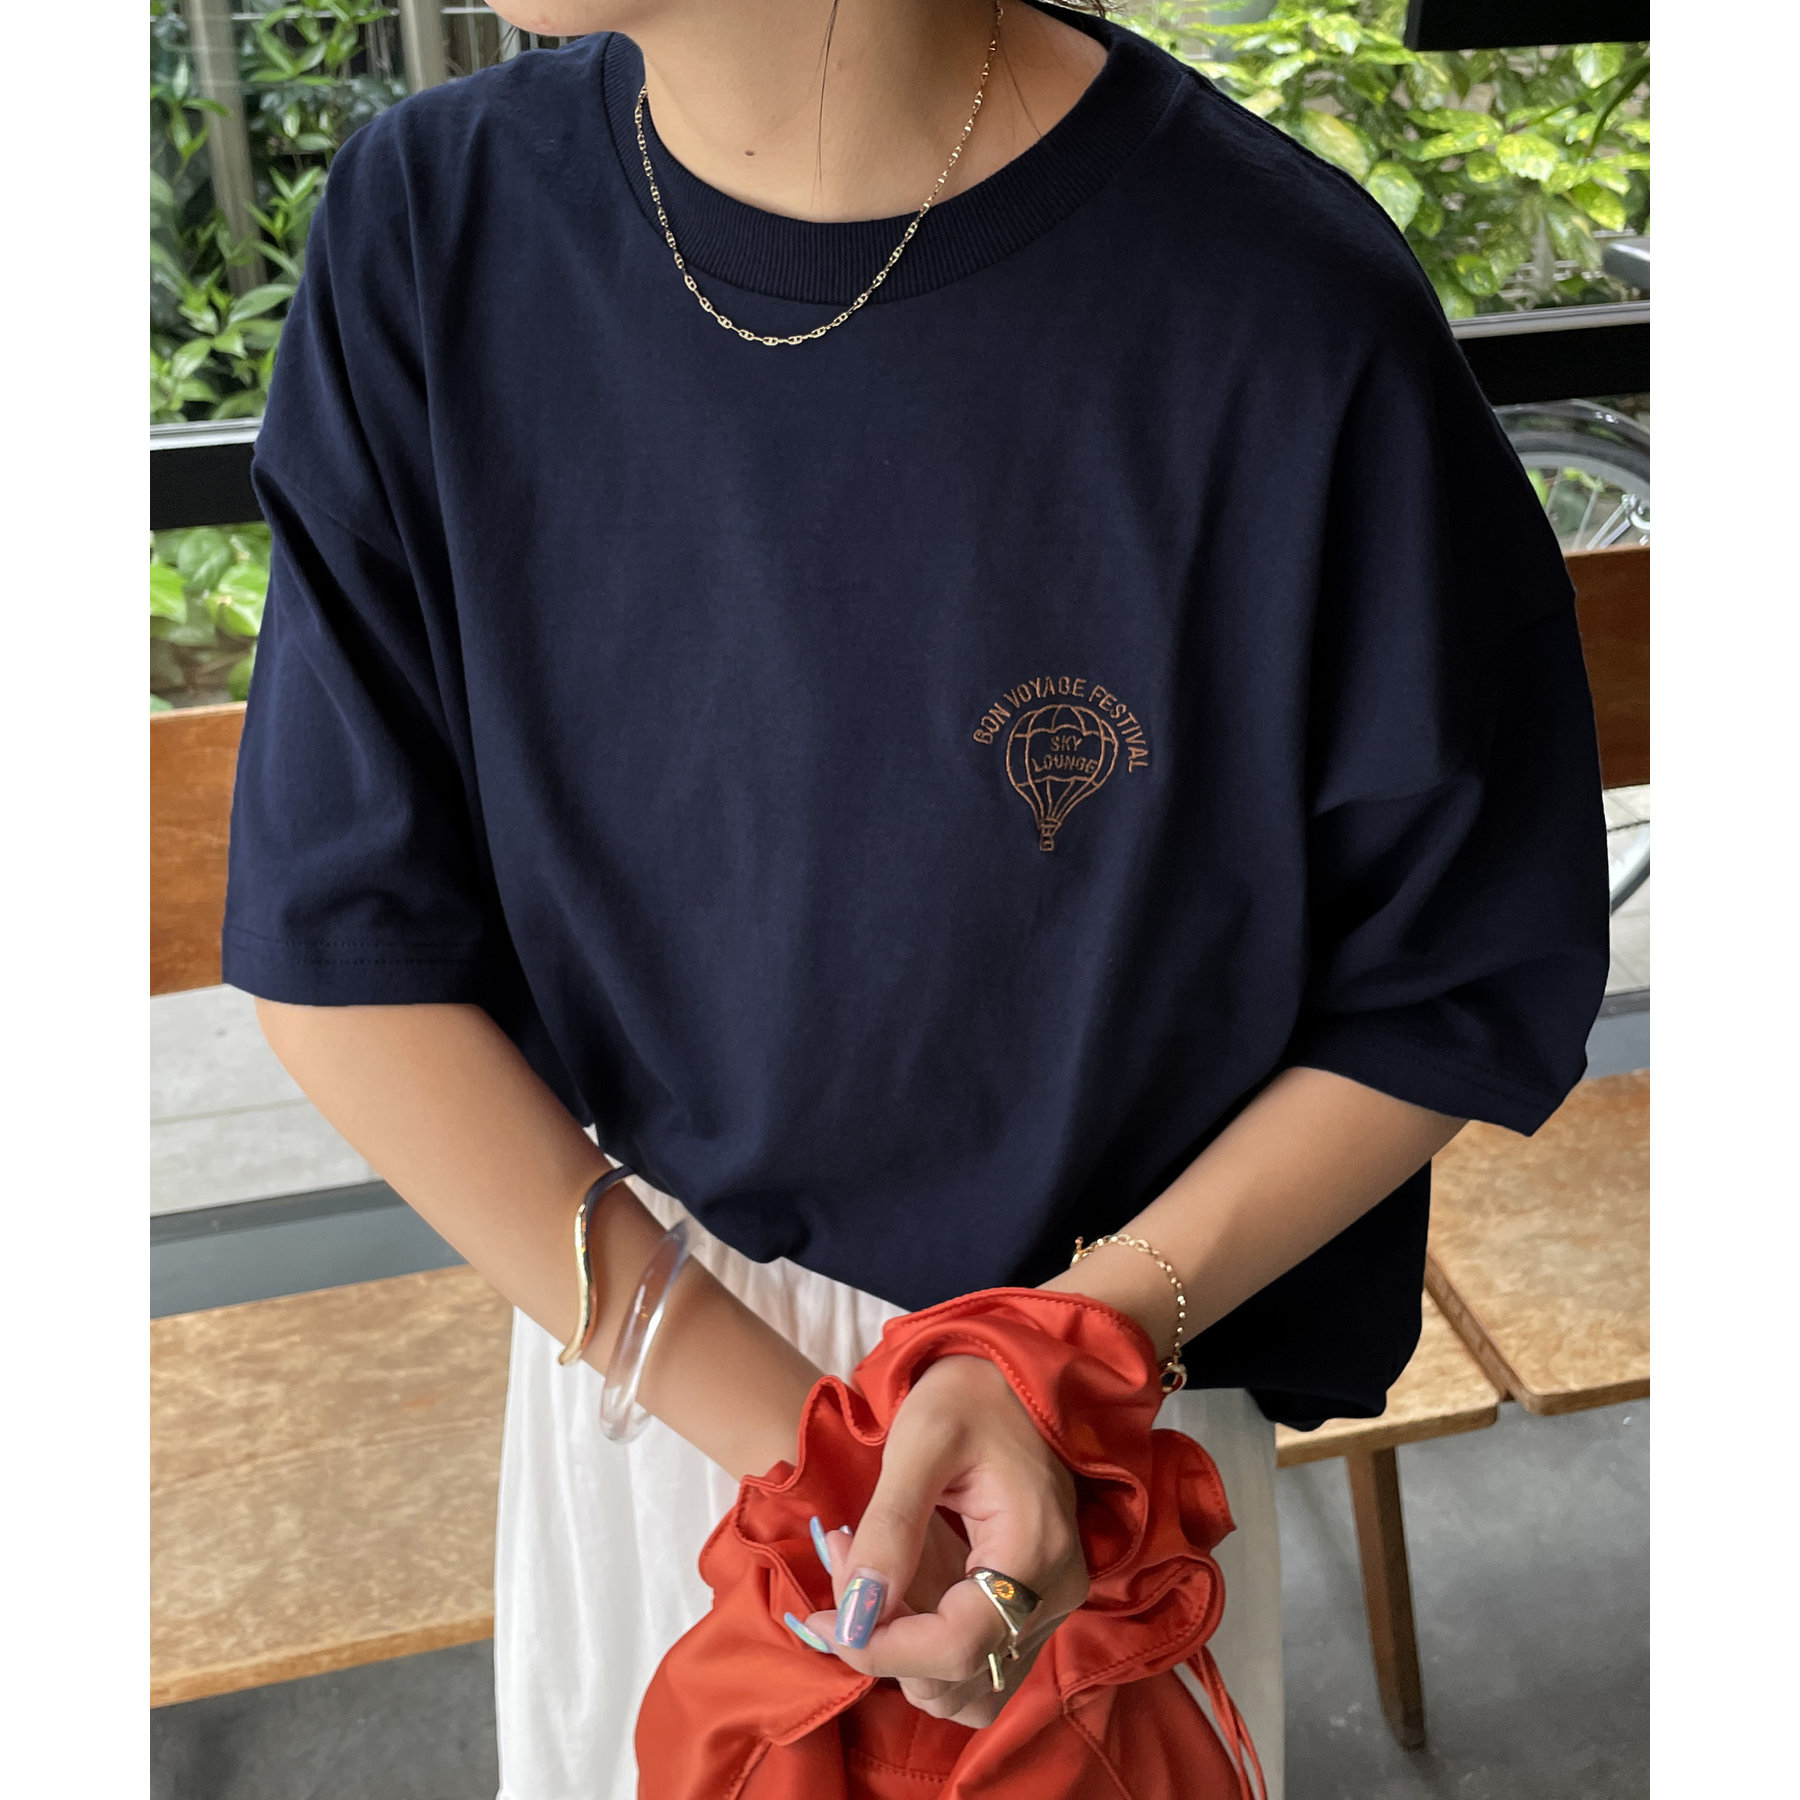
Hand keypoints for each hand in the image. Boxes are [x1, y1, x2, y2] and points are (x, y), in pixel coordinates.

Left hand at [802, 1354, 1087, 1728]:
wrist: (1016, 1375)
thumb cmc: (970, 1392)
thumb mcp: (919, 1440)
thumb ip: (889, 1527)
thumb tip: (856, 1614)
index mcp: (1034, 1550)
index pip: (957, 1647)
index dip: (880, 1647)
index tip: (822, 1617)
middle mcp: (1053, 1594)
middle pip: (959, 1676)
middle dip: (883, 1638)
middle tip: (842, 1562)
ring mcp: (1045, 1604)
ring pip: (964, 1682)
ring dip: (899, 1648)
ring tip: (864, 1571)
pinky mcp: (1026, 1603)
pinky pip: (970, 1657)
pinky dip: (920, 1640)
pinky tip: (892, 1581)